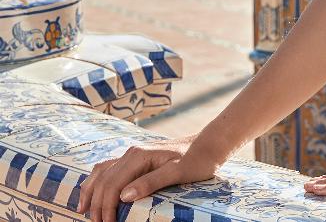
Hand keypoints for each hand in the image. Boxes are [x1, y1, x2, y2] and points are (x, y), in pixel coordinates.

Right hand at [76, 135, 223, 221]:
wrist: (208, 145)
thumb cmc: (196, 160)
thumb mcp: (177, 173)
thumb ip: (150, 182)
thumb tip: (123, 196)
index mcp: (139, 156)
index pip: (113, 184)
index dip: (106, 206)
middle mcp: (131, 153)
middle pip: (104, 180)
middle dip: (97, 204)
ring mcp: (132, 154)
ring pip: (101, 172)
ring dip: (91, 192)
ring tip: (84, 211)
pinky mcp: (136, 158)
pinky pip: (109, 169)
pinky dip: (98, 181)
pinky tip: (95, 192)